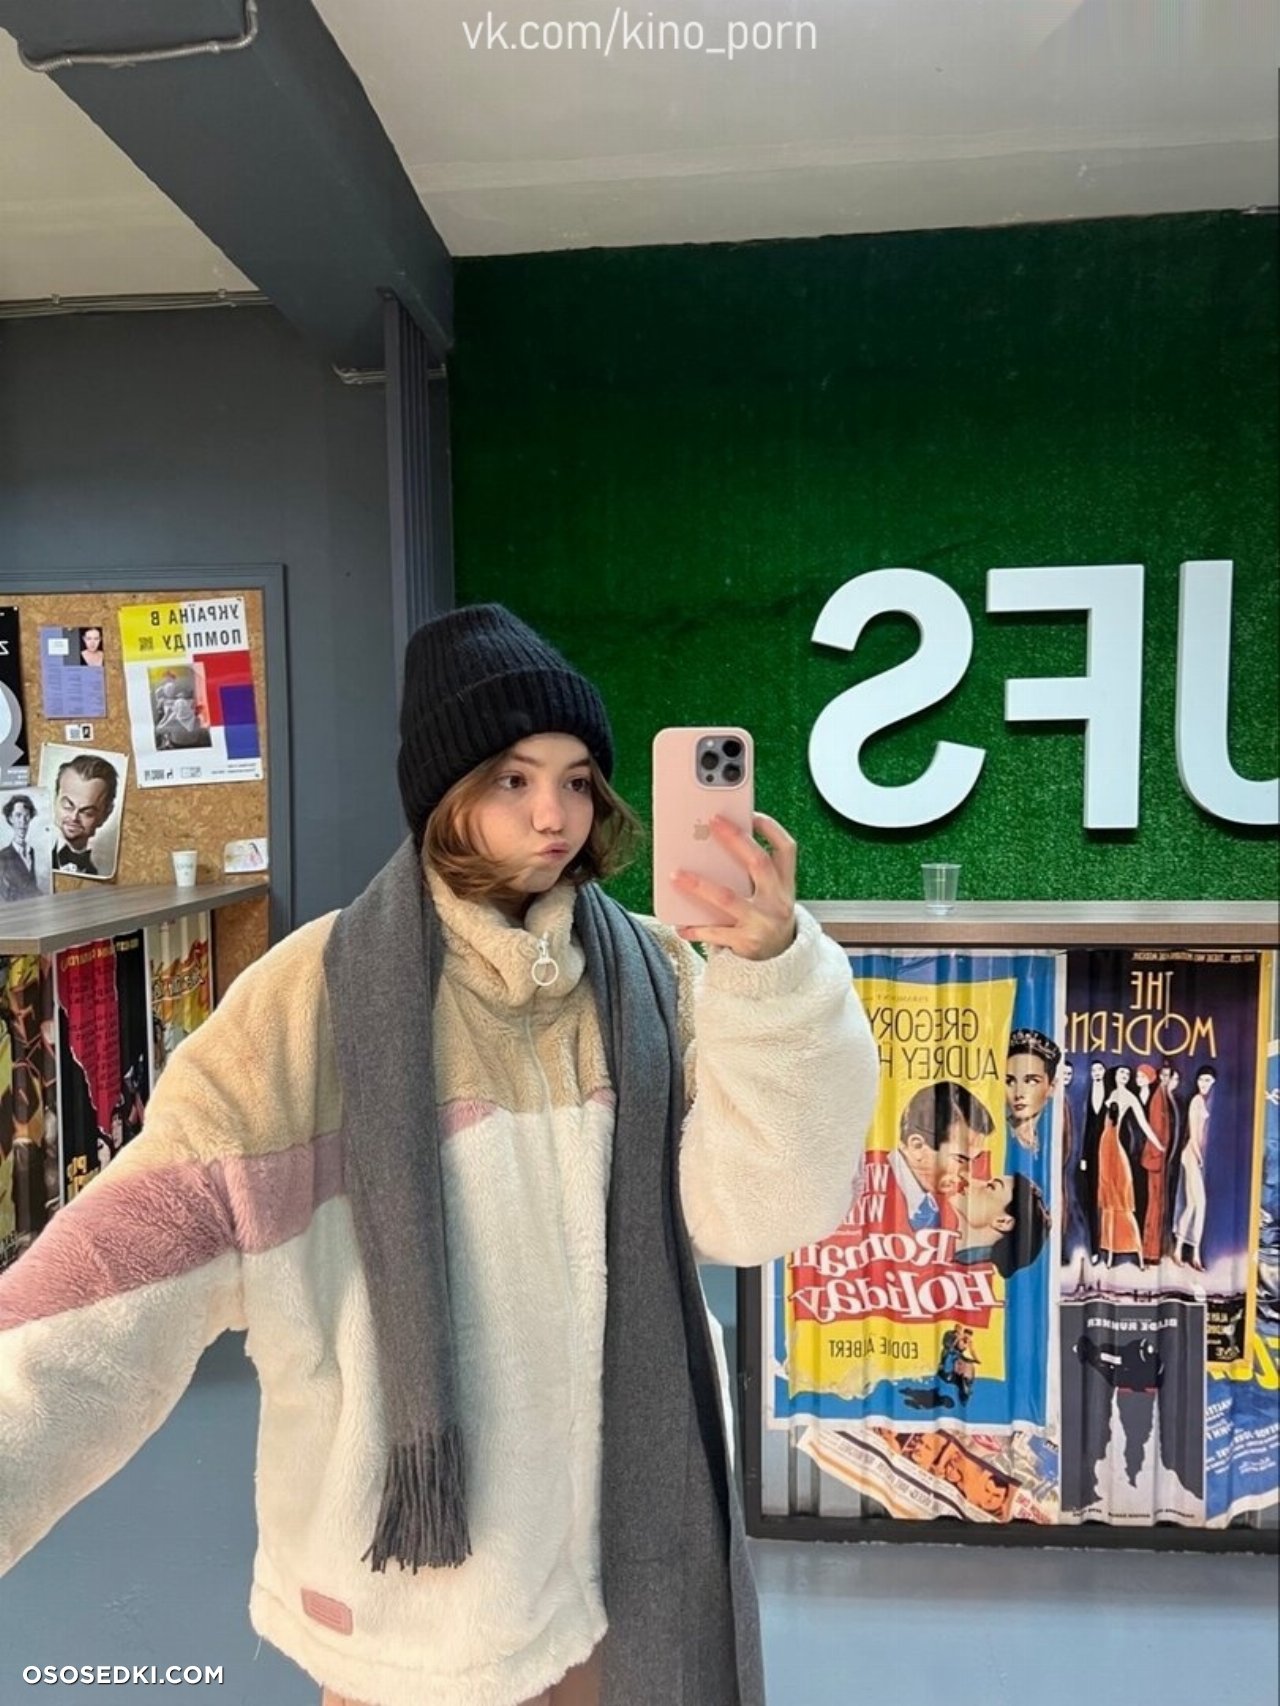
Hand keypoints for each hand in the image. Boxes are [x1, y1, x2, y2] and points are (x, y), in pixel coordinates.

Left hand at [672, 812, 796, 959]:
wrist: (780, 962)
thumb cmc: (766, 919)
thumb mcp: (770, 895)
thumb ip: (753, 874)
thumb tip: (715, 845)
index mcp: (785, 884)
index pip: (786, 849)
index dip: (771, 829)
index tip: (751, 813)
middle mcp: (778, 901)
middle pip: (758, 863)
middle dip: (735, 840)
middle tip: (713, 822)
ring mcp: (763, 922)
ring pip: (728, 898)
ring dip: (699, 885)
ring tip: (676, 875)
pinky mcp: (747, 943)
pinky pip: (715, 932)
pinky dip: (695, 927)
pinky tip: (680, 924)